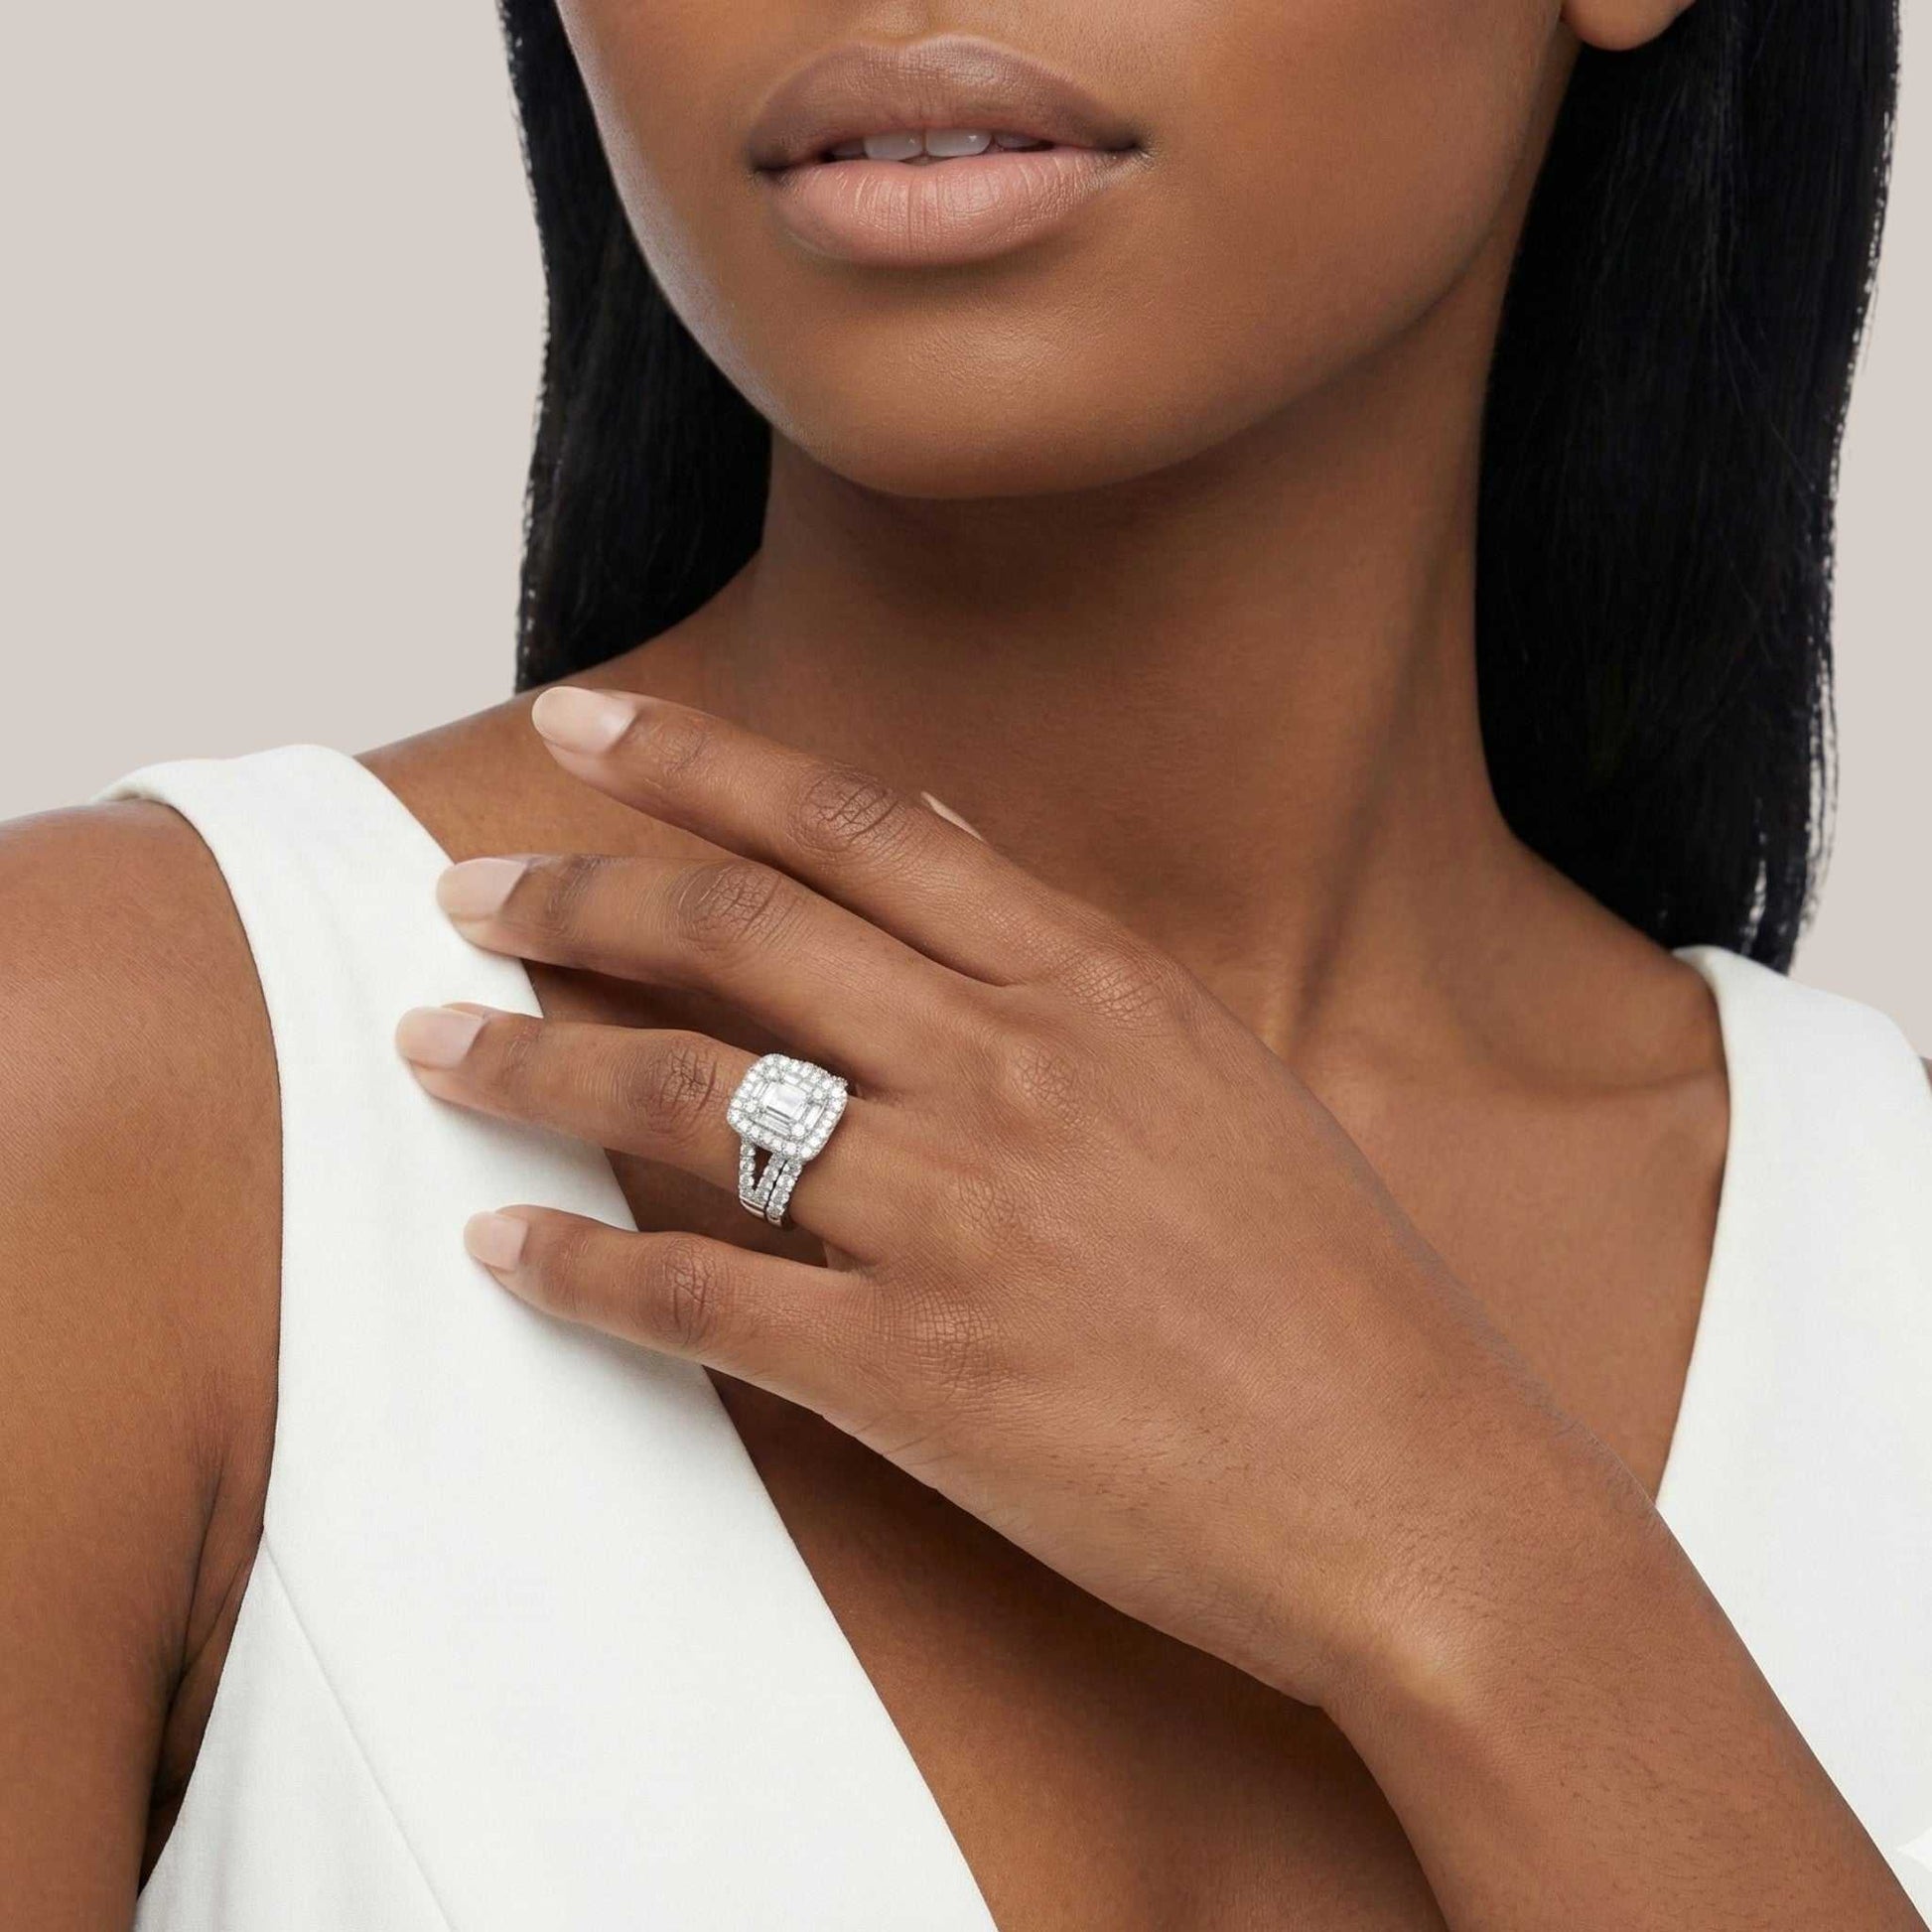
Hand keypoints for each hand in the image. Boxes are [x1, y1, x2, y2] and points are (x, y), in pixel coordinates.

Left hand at [394, 686, 1640, 1712]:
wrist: (1416, 1492)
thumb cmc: (1335, 1286)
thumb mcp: (1214, 1071)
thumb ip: (1062, 948)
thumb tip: (943, 822)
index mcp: (1093, 984)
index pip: (851, 828)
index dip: (698, 763)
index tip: (584, 725)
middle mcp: (1009, 1072)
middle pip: (738, 934)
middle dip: (576, 891)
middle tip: (464, 881)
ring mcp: (957, 1219)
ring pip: (689, 1097)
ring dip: (534, 1059)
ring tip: (433, 1039)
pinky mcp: (918, 1374)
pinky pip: (703, 1299)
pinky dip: (584, 1267)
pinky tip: (504, 1243)